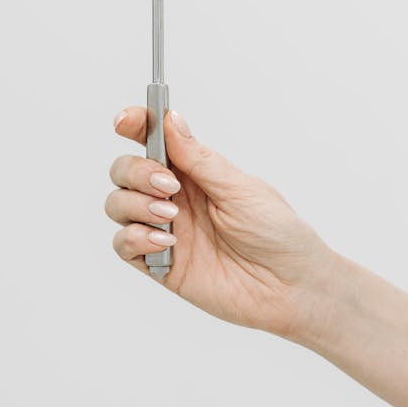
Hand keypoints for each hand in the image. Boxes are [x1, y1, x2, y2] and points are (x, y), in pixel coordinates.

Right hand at [105, 107, 334, 340]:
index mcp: (194, 172)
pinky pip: (124, 246)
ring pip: (118, 205)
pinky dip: (135, 239)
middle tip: (167, 186)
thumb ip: (200, 159)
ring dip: (135, 204)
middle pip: (125, 171)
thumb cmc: (277, 234)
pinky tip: (166, 242)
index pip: (152, 141)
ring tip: (171, 216)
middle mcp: (174, 198)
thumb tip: (171, 120)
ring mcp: (164, 230)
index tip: (124, 121)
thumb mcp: (240, 188)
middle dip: (136, 172)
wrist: (289, 287)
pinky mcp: (160, 264)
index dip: (134, 125)